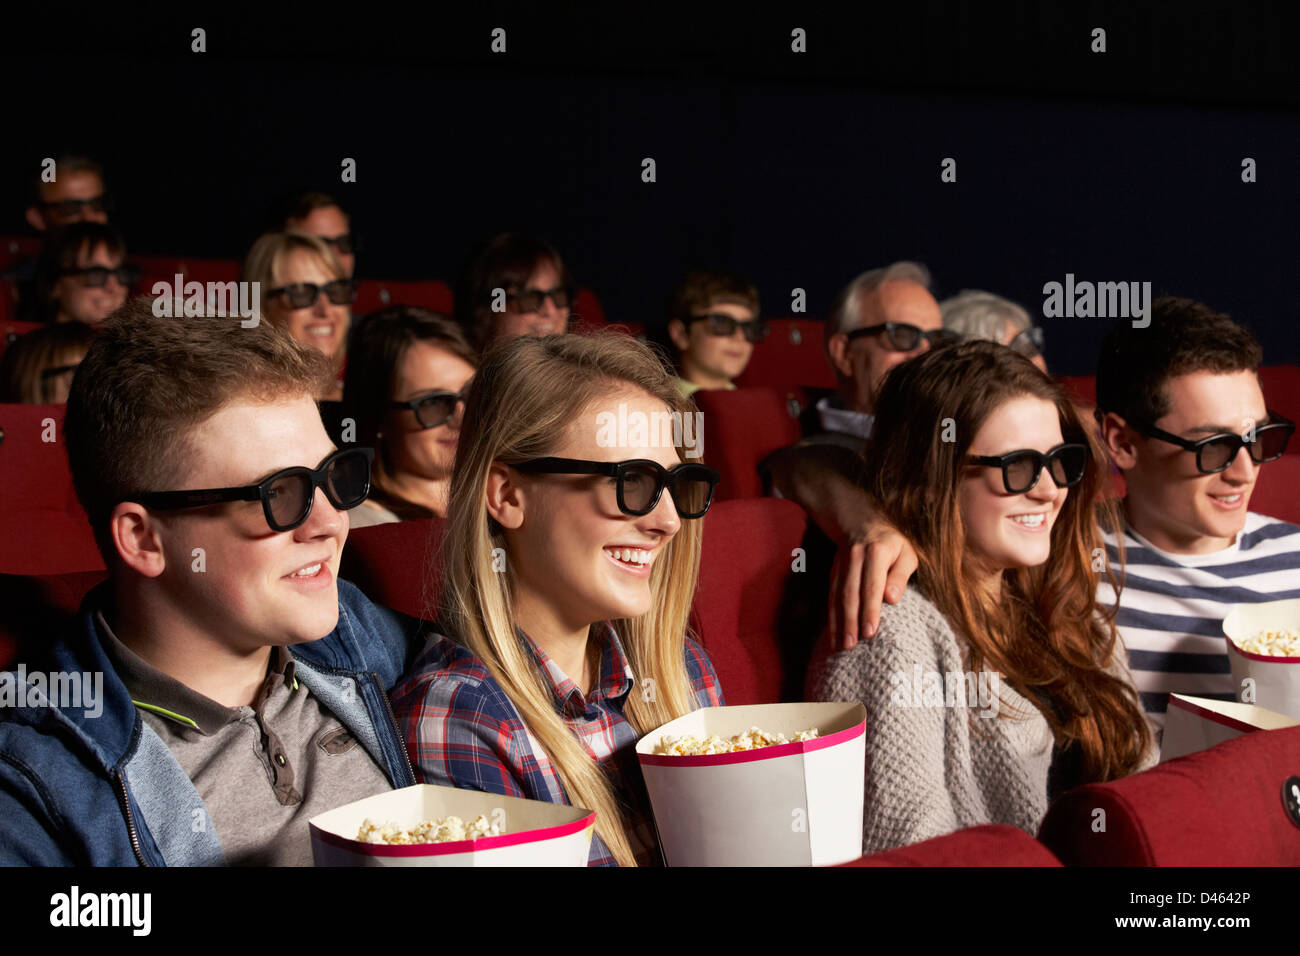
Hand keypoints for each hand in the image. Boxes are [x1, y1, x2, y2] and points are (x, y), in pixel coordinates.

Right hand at [826, 526, 917, 652]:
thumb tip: (892, 600)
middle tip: (851, 646)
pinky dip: (831, 616)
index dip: (870, 610)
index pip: (872, 585)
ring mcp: (840, 564)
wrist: (858, 520)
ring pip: (837, 596)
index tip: (870, 633)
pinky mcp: (832, 571)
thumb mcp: (906, 553)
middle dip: (850, 621)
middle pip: (850, 593)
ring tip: (840, 646)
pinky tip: (833, 634)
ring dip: (837, 622)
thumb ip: (901, 575)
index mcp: (876, 552)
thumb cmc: (892, 543)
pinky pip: (830, 595)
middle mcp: (855, 557)